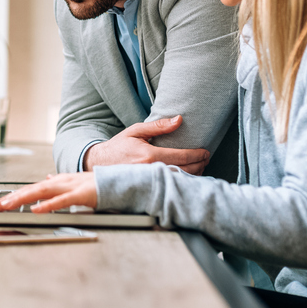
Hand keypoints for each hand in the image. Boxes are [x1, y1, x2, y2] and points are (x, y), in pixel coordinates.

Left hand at [0, 172, 96, 212]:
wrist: (117, 182)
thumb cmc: (95, 185)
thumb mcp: (72, 184)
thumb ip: (57, 184)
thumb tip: (45, 179)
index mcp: (56, 182)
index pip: (30, 189)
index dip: (12, 196)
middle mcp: (59, 182)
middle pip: (30, 190)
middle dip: (10, 198)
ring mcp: (69, 187)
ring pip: (41, 192)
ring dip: (22, 199)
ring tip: (7, 205)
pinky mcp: (80, 194)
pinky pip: (62, 201)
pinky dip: (48, 205)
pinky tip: (36, 210)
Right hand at [84, 115, 210, 174]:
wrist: (100, 163)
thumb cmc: (118, 146)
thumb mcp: (136, 131)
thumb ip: (158, 126)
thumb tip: (179, 119)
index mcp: (149, 155)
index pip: (182, 156)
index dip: (198, 154)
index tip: (205, 151)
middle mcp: (151, 171)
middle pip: (185, 170)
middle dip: (200, 164)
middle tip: (206, 158)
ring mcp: (150, 181)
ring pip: (179, 180)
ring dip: (194, 174)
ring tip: (200, 166)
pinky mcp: (149, 187)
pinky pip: (170, 186)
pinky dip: (182, 182)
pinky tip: (187, 176)